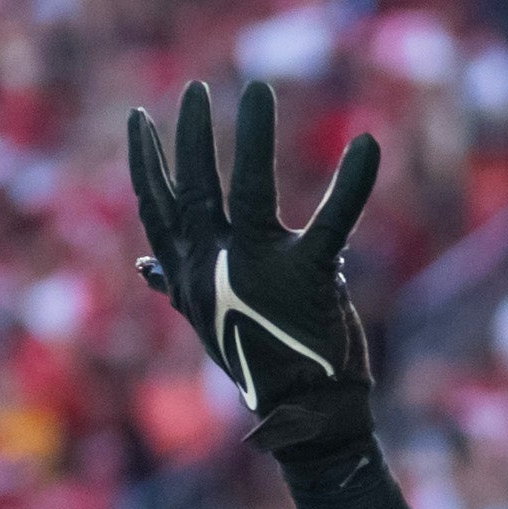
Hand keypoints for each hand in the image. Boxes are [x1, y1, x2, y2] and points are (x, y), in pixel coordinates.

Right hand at [128, 78, 415, 508]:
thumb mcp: (208, 320)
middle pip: (194, 190)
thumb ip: (177, 286)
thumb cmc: (260, 360)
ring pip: (246, 191)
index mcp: (189, 276)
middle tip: (194, 91)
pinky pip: (334, 221)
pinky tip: (368, 143)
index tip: (139, 120)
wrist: (306, 418)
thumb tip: (147, 270)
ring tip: (255, 91)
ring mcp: (259, 271)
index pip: (156, 210)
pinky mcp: (309, 277)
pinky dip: (354, 182)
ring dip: (251, 137)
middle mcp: (215, 269)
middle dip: (192, 136)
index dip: (146, 164)